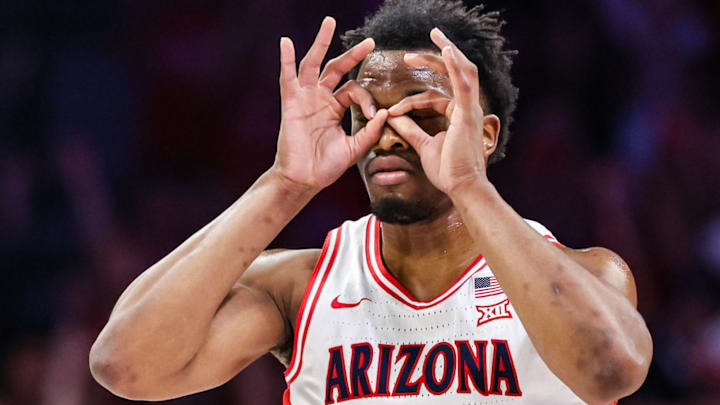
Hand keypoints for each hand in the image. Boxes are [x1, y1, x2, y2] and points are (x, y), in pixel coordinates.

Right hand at [271, 17, 387, 191]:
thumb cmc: (326, 167)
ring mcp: (305, 99)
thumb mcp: (354, 148)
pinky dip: (286, 60)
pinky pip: (288, 78)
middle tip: (370, 41)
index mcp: (335, 109)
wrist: (305, 180)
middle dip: (352, 54)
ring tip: (329, 22)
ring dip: (321, 43)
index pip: (354, 90)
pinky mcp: (292, 104)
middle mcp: (320, 99)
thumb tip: (386, 113)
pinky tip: (286, 41)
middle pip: (336, 68)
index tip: (373, 115)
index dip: (366, 99)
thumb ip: (370, 131)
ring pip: (314, 65)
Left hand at [385, 28, 498, 194]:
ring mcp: (470, 109)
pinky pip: (463, 83)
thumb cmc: (447, 170)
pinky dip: (454, 65)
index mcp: (457, 115)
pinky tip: (446, 49)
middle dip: (434, 59)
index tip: (394, 110)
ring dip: (447, 52)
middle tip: (413, 51)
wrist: (461, 187)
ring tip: (435, 35)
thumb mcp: (423, 146)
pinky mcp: (468, 113)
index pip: (434, 97)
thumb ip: (410, 130)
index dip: (412, 101)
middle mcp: (466, 108)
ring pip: (462, 71)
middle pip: (452, 75)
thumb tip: (393, 117)